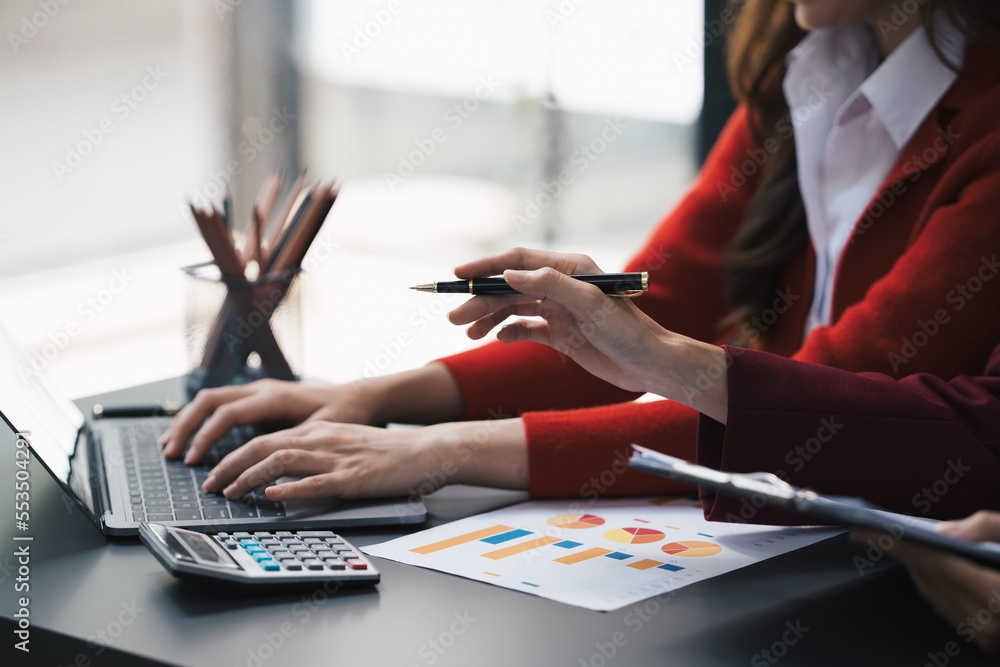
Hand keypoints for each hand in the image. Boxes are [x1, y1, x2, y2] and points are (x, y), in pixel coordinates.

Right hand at [160, 379, 374, 464]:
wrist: (356, 398)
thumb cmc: (343, 413)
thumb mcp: (321, 430)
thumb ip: (291, 441)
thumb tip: (263, 458)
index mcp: (273, 397)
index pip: (226, 414)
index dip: (206, 437)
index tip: (194, 460)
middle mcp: (260, 389)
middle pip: (209, 401)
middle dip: (186, 426)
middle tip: (171, 453)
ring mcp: (257, 392)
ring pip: (211, 400)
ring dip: (188, 422)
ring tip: (171, 445)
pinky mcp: (257, 399)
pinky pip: (221, 405)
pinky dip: (201, 420)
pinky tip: (191, 437)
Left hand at [202, 421, 437, 499]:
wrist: (425, 450)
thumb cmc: (387, 453)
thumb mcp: (344, 444)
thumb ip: (314, 453)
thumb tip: (282, 473)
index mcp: (317, 431)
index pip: (263, 439)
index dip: (233, 456)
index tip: (216, 474)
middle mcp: (321, 439)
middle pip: (263, 446)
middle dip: (230, 466)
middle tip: (210, 486)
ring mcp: (336, 458)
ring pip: (281, 461)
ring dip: (249, 478)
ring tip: (230, 493)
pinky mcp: (353, 478)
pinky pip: (315, 483)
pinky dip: (290, 490)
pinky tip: (274, 498)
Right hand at [448, 247, 669, 393]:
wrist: (649, 364)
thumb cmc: (626, 331)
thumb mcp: (589, 304)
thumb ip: (549, 285)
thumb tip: (509, 274)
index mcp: (570, 269)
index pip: (519, 261)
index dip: (487, 266)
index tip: (458, 274)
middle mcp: (561, 286)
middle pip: (510, 288)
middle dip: (480, 300)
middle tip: (454, 317)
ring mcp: (560, 310)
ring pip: (514, 308)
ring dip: (489, 318)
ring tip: (467, 333)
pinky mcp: (561, 334)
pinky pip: (526, 329)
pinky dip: (509, 332)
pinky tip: (497, 339)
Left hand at [851, 511, 999, 652]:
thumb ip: (988, 526)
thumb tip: (945, 531)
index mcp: (997, 593)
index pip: (934, 563)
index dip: (897, 544)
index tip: (864, 529)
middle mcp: (988, 621)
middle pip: (928, 578)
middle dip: (899, 552)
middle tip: (868, 531)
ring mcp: (986, 634)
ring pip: (932, 594)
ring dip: (914, 567)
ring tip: (894, 541)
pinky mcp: (985, 639)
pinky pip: (945, 606)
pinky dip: (933, 583)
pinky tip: (926, 564)